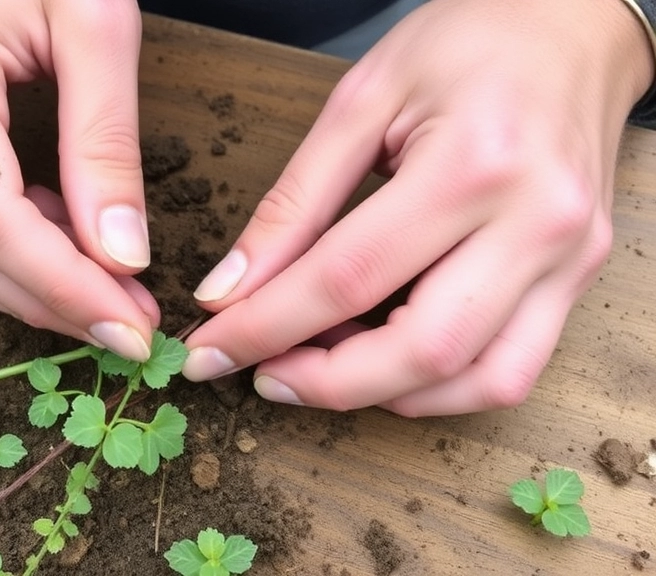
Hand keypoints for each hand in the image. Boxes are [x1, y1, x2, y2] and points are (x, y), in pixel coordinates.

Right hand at [0, 0, 157, 359]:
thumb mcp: (97, 25)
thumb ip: (107, 141)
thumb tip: (122, 257)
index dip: (59, 286)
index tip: (131, 326)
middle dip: (50, 301)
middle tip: (130, 322)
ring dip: (24, 288)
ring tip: (106, 291)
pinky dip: (0, 254)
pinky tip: (60, 243)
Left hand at [181, 0, 654, 414]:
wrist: (572, 27)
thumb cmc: (467, 43)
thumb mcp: (360, 101)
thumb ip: (292, 203)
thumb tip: (229, 290)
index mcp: (472, 163)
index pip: (348, 277)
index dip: (264, 327)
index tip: (210, 352)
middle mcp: (535, 222)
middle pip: (421, 350)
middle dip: (324, 382)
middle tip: (263, 374)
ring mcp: (568, 258)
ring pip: (478, 380)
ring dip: (384, 392)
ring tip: (322, 361)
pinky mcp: (578, 277)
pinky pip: (512, 370)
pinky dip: (440, 387)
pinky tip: (387, 358)